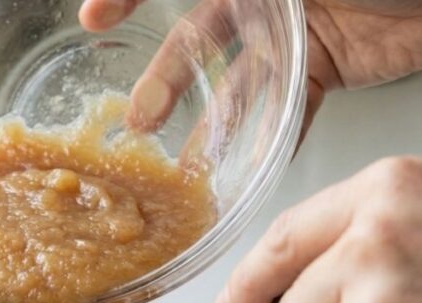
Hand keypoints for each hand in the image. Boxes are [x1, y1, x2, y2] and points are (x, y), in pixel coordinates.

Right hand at [79, 0, 421, 135]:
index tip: (93, 19)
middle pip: (200, 40)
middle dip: (166, 82)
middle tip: (139, 121)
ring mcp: (297, 30)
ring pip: (240, 83)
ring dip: (212, 125)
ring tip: (184, 165)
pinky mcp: (328, 62)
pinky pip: (287, 105)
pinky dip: (268, 137)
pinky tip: (247, 164)